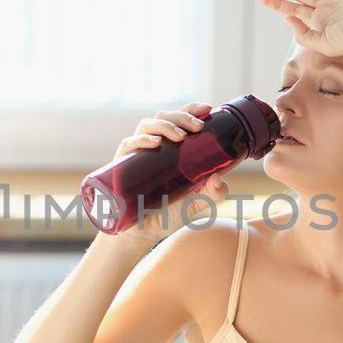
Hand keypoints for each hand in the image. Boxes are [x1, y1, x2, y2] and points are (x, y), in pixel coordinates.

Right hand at [107, 102, 232, 244]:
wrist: (144, 233)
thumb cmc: (170, 214)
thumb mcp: (199, 203)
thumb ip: (214, 193)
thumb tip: (220, 178)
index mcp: (172, 147)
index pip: (180, 119)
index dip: (192, 109)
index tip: (207, 109)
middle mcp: (154, 145)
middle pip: (165, 116)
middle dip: (182, 117)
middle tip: (198, 127)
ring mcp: (138, 152)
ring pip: (147, 124)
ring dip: (165, 125)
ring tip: (180, 137)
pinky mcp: (122, 163)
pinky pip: (129, 143)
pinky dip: (142, 139)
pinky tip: (155, 144)